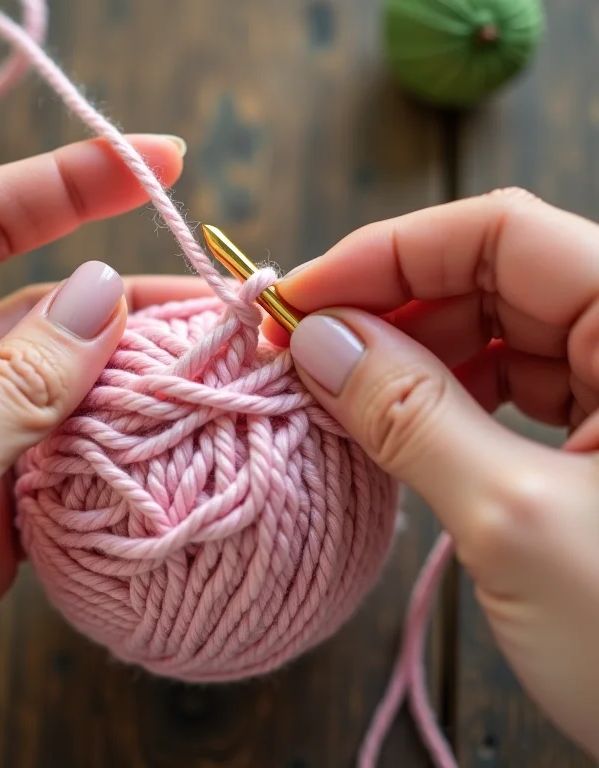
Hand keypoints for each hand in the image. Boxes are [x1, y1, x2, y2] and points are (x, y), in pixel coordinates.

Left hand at [0, 133, 214, 766]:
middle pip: (41, 304)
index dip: (66, 182)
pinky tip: (171, 434)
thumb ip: (16, 385)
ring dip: (133, 373)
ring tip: (213, 363)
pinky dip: (120, 444)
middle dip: (128, 292)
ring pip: (65, 383)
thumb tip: (101, 297)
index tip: (153, 162)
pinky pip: (70, 452)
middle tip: (215, 297)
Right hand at [268, 188, 598, 759]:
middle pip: (492, 276)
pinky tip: (388, 421)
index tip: (299, 298)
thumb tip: (315, 341)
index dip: (388, 253)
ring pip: (495, 331)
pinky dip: (439, 396)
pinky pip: (507, 386)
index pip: (501, 233)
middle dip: (387, 306)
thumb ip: (410, 415)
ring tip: (334, 389)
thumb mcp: (515, 522)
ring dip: (406, 353)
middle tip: (301, 350)